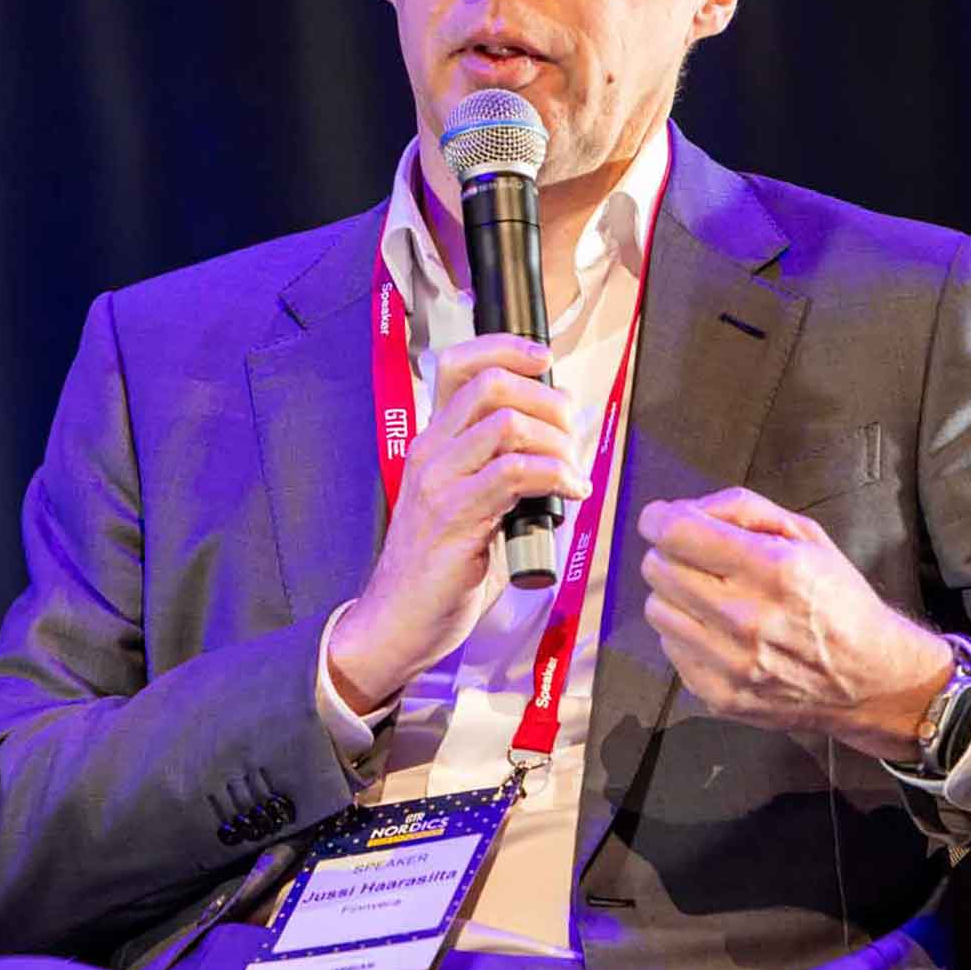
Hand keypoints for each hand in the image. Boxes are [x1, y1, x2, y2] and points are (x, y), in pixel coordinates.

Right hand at [327, 334, 591, 710]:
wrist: (397, 621)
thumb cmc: (439, 568)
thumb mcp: (469, 503)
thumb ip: (500, 469)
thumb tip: (558, 444)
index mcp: (433, 441)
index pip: (459, 364)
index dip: (506, 348)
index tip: (544, 361)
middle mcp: (431, 451)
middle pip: (491, 383)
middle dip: (548, 399)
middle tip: (571, 434)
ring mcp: (439, 483)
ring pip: (506, 423)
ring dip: (557, 442)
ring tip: (573, 470)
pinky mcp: (455, 518)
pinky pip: (514, 473)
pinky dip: (556, 475)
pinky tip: (570, 491)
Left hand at [637, 487, 950, 760]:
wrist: (870, 681)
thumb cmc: (838, 600)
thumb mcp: (807, 536)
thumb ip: (743, 509)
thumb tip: (682, 510)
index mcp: (774, 570)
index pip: (678, 534)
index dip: (658, 519)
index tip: (659, 518)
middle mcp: (748, 619)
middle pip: (658, 569)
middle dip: (670, 554)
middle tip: (695, 558)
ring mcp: (731, 664)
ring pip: (656, 609)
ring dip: (675, 595)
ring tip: (709, 597)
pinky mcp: (719, 696)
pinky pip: (670, 648)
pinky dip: (686, 633)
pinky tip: (718, 632)